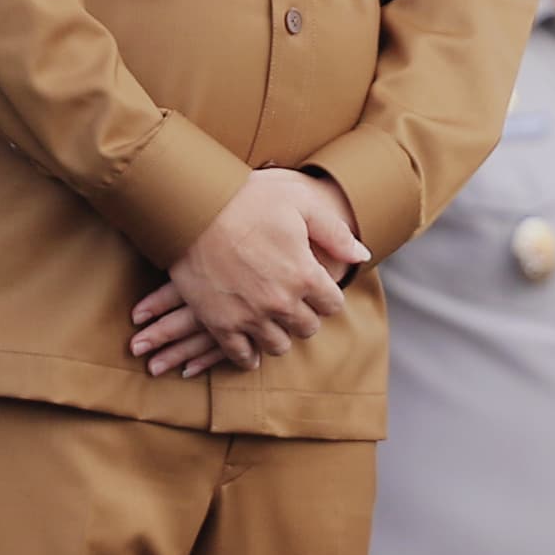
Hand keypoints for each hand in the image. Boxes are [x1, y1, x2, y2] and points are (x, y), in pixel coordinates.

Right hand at [131, 168, 364, 376]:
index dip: (326, 295)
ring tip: (272, 320)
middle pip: (308, 328)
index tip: (316, 288)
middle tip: (294, 302)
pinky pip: (242, 355)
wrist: (193, 208)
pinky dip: (248, 355)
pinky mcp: (220, 324)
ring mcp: (250, 316)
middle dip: (305, 315)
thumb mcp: (299, 202)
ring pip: (279, 345)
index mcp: (305, 274)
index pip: (333, 304)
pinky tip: (250, 346)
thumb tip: (361, 255)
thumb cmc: (247, 198)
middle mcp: (282, 302)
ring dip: (279, 334)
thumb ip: (334, 233)